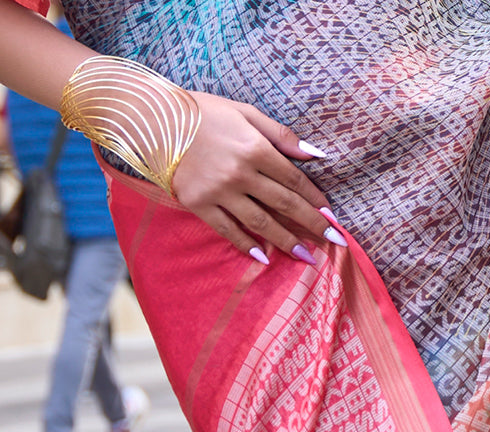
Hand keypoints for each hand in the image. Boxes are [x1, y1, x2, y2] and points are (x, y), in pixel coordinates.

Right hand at [170, 92, 333, 261]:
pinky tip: (264, 257)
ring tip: (306, 256)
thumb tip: (316, 155)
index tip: (331, 215)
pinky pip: (228, 230)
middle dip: (311, 224)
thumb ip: (280, 135)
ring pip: (261, 222)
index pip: (293, 179)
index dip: (314, 198)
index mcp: (254, 148)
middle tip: (333, 242)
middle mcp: (240, 173)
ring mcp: (219, 192)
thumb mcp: (244, 113)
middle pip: (284, 203)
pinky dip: (246, 244)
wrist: (153, 120)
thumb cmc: (203, 112)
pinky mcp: (199, 205)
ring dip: (286, 241)